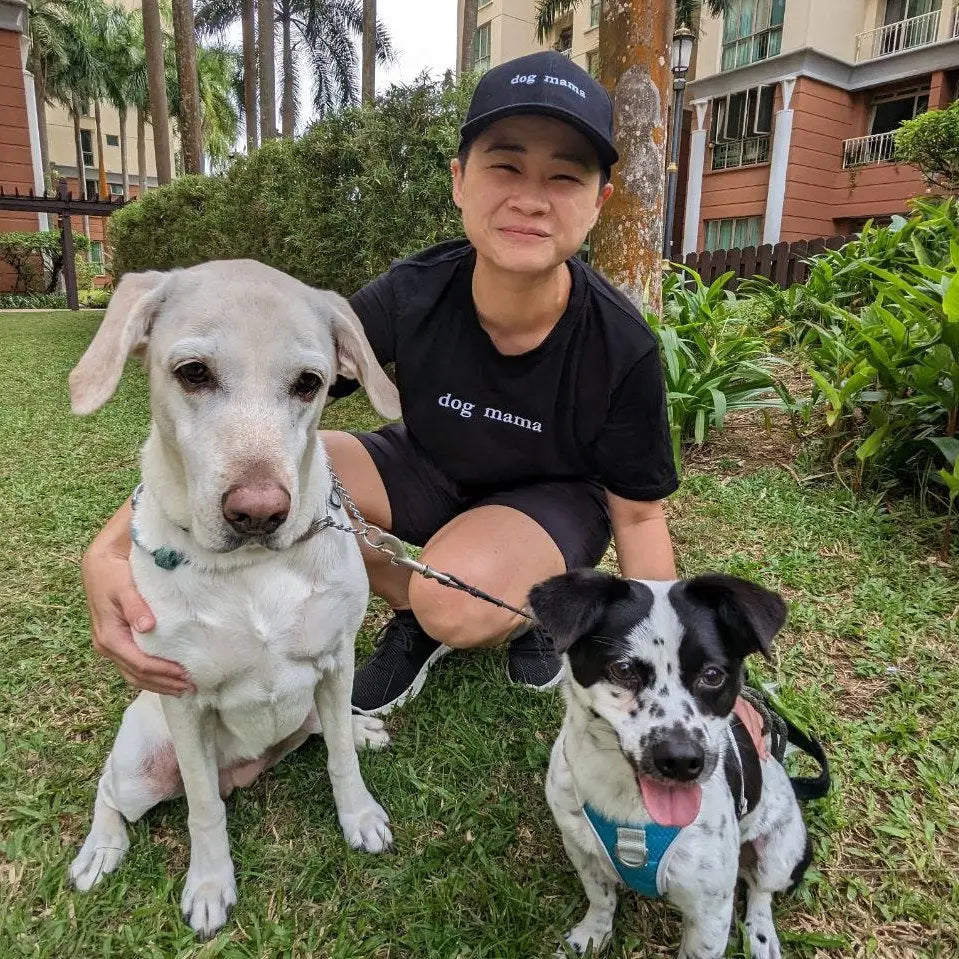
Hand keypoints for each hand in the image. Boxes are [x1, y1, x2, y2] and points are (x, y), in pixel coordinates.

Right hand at [82, 499, 193, 695]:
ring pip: (134, 675)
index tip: (186, 675)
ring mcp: (111, 646)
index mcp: (109, 636)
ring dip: (158, 684)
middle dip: (163, 684)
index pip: (139, 663)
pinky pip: (134, 665)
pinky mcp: (118, 642)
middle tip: (191, 688)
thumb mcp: (123, 586)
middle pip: (137, 675)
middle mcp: (107, 646)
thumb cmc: (113, 573)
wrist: (99, 564)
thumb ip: (135, 606)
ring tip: (183, 688)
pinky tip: (169, 677)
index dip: (162, 672)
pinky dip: (152, 675)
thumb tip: (146, 627)